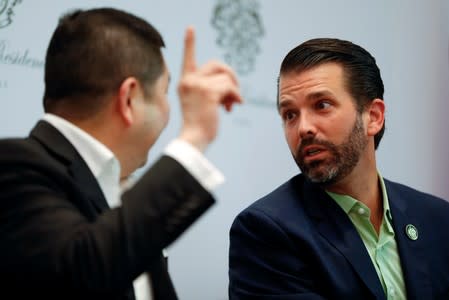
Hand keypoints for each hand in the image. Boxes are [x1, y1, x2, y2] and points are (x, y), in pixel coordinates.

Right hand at [177, 26, 242, 151]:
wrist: (194, 139)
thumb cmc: (199, 125)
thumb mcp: (201, 102)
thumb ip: (210, 88)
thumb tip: (230, 84)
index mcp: (185, 82)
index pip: (188, 58)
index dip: (190, 43)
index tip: (191, 28)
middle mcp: (189, 81)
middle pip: (217, 64)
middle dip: (230, 75)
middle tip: (235, 90)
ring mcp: (197, 85)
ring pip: (226, 77)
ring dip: (234, 90)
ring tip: (232, 105)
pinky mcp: (208, 92)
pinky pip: (230, 87)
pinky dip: (236, 96)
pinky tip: (233, 107)